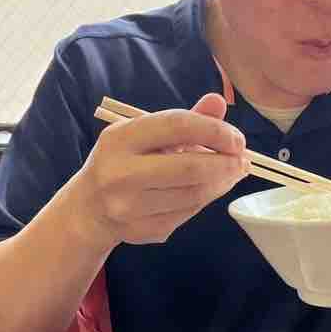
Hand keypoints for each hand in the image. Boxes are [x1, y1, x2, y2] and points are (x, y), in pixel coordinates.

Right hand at [67, 93, 249, 248]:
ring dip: (221, 183)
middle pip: (190, 168)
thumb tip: (219, 101)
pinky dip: (204, 200)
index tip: (236, 139)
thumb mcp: (143, 135)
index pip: (177, 126)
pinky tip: (207, 190)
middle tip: (242, 160)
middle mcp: (120, 173)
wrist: (88, 209)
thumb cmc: (122, 162)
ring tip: (231, 173)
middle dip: (226, 163)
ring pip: (194, 195)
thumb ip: (182, 121)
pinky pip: (187, 214)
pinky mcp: (142, 231)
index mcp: (119, 139)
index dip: (215, 130)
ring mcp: (129, 206)